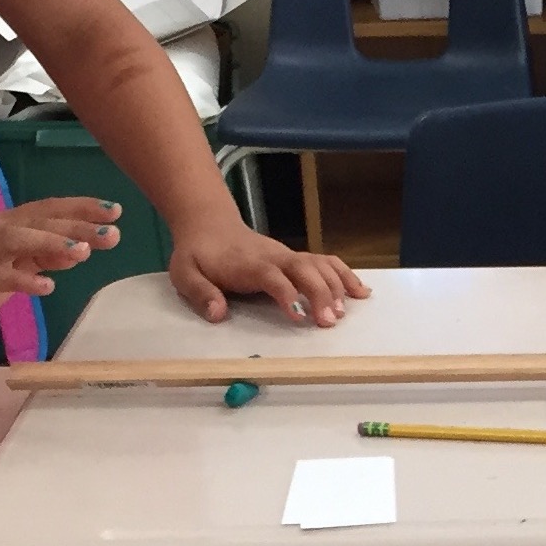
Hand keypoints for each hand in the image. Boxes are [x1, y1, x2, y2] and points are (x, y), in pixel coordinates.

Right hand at [0, 197, 120, 350]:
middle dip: (77, 224)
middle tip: (112, 231)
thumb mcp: (7, 272)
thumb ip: (38, 259)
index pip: (46, 210)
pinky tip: (46, 286)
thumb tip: (77, 250)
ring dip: (50, 243)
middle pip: (39, 221)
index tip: (115, 210)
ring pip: (18, 239)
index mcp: (2, 227)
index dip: (80, 208)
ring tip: (82, 251)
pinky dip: (22, 279)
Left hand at [170, 216, 370, 326]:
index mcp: (248, 263)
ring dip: (336, 286)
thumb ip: (201, 293)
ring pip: (319, 264)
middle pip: (304, 268)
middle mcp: (274, 256)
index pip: (273, 276)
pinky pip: (325, 262)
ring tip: (346, 312)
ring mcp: (287, 255)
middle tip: (331, 321)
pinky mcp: (295, 257)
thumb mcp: (184, 273)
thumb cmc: (198, 254)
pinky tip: (360, 291)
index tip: (299, 317)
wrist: (209, 225)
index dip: (287, 294)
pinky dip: (344, 275)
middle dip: (321, 293)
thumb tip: (218, 313)